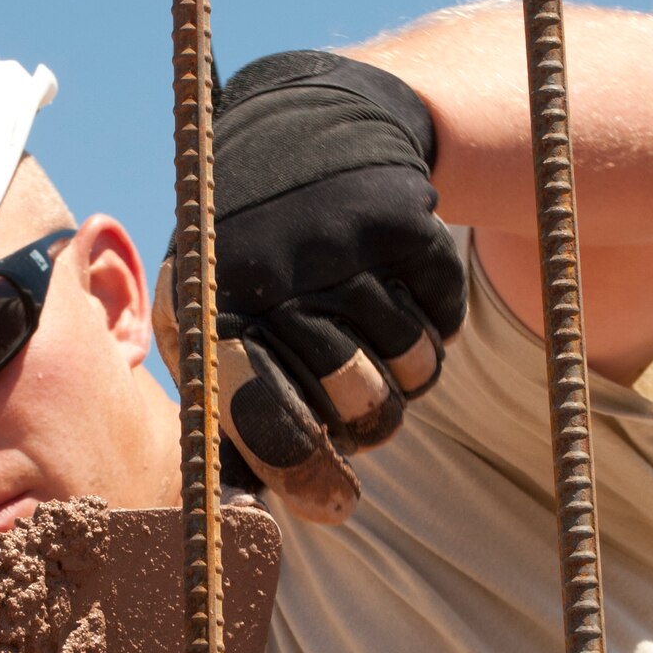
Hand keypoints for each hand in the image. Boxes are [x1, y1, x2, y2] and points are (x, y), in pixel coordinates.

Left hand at [153, 51, 466, 522]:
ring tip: (371, 336)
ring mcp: (339, 243)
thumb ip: (228, 418)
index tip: (335, 507)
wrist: (309, 130)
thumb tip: (247, 522)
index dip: (305, 473)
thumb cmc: (250, 263)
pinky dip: (433, 326)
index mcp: (210, 311)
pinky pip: (442, 324)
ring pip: (408, 368)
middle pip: (353, 404)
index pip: (265, 420)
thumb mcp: (212, 323)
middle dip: (366, 424)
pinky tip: (400, 290)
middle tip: (359, 409)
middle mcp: (270, 275)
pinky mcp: (403, 222)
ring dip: (403, 372)